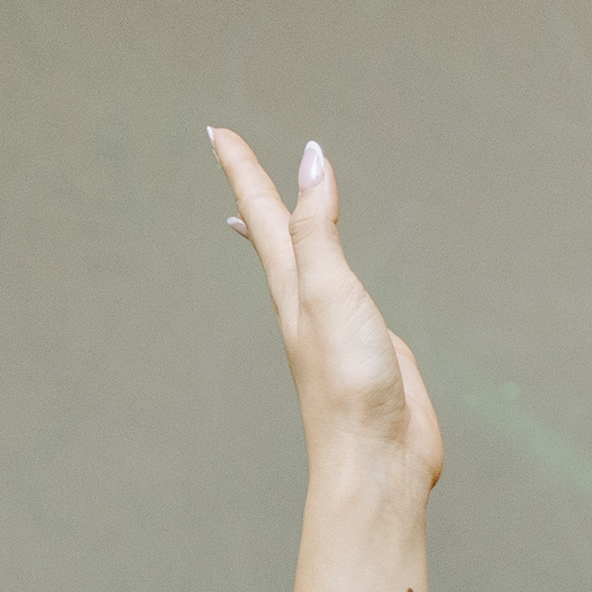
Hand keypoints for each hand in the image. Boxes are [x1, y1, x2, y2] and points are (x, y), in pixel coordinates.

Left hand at [209, 131, 439, 492]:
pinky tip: (323, 277)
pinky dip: (324, 268)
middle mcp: (303, 302)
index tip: (215, 131)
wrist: (376, 460)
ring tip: (259, 212)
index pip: (263, 212)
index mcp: (291, 287)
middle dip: (254, 189)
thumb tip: (311, 162)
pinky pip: (336, 290)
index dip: (241, 169)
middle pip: (273, 232)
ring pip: (299, 262)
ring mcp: (331, 324)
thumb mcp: (331, 293)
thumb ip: (321, 228)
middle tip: (229, 155)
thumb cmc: (350, 384)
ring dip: (279, 231)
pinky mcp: (363, 345)